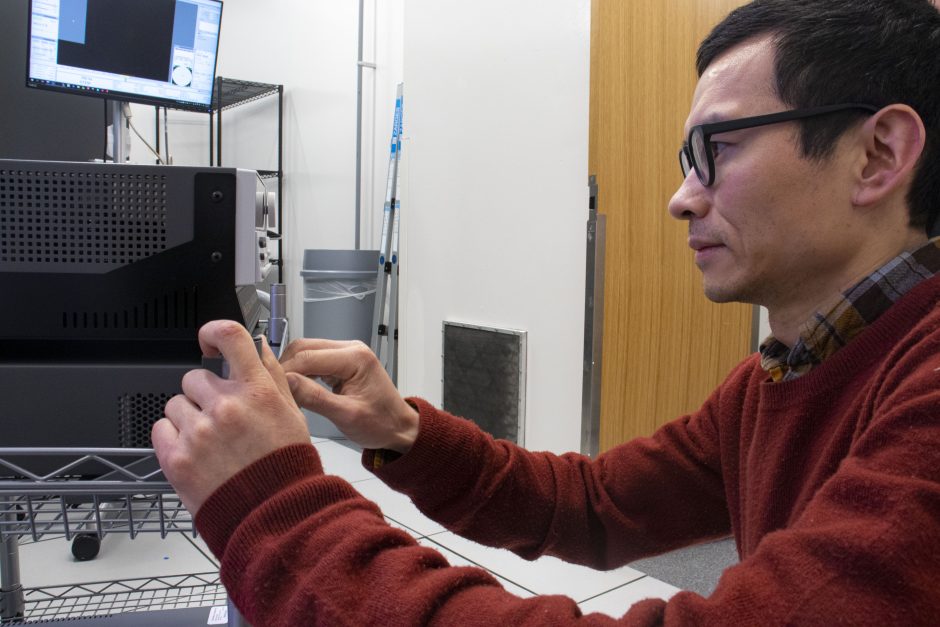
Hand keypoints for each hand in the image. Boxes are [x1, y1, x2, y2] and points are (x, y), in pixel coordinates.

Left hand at [152, 320, 312, 513]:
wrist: (273, 514)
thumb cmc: (285, 467)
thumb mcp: (291, 414)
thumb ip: (271, 377)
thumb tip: (257, 348)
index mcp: (257, 391)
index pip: (229, 336)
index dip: (213, 331)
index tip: (209, 341)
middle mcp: (226, 406)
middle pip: (194, 377)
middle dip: (204, 393)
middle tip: (221, 418)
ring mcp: (199, 432)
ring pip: (175, 404)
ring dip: (188, 418)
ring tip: (210, 442)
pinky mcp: (176, 458)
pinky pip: (160, 430)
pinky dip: (172, 439)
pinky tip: (195, 453)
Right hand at [279, 339, 418, 453]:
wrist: (398, 427)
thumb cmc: (381, 423)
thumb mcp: (346, 415)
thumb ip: (315, 397)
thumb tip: (287, 383)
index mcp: (356, 358)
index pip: (308, 357)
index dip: (285, 371)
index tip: (271, 387)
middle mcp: (351, 349)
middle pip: (304, 347)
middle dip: (286, 367)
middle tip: (274, 388)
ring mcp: (346, 354)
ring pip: (306, 351)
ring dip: (292, 369)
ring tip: (283, 390)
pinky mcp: (342, 362)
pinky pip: (314, 360)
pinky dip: (302, 372)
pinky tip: (296, 388)